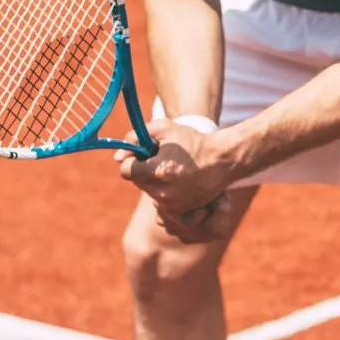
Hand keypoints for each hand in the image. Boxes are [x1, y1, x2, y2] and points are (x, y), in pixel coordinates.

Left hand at [114, 120, 239, 242]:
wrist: (222, 159)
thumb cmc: (192, 141)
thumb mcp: (163, 128)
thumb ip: (136, 137)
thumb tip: (117, 157)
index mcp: (156, 172)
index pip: (126, 170)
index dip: (131, 160)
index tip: (142, 154)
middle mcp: (162, 192)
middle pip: (138, 181)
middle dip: (144, 169)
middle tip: (163, 158)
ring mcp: (171, 204)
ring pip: (150, 191)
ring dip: (156, 180)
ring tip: (174, 168)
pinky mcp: (180, 211)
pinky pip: (163, 202)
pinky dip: (167, 191)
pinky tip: (179, 180)